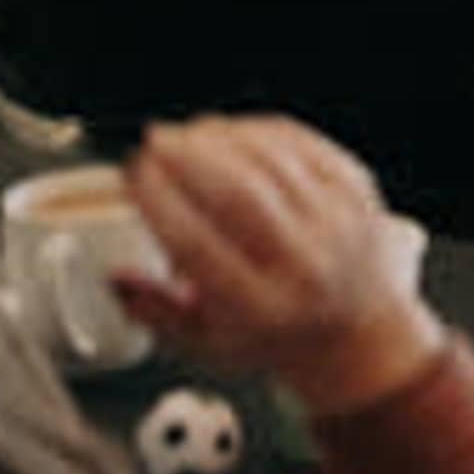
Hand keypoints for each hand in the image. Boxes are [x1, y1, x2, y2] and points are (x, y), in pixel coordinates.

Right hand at [116, 117, 444, 418]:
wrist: (359, 331)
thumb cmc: (273, 335)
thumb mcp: (206, 344)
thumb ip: (155, 312)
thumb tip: (113, 275)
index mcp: (260, 308)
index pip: (198, 246)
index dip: (159, 202)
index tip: (133, 175)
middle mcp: (305, 263)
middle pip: (239, 195)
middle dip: (189, 159)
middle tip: (154, 140)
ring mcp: (338, 223)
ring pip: (273, 162)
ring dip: (223, 137)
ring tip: (187, 132)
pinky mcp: (359, 191)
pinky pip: (308, 146)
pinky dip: (263, 131)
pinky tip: (233, 129)